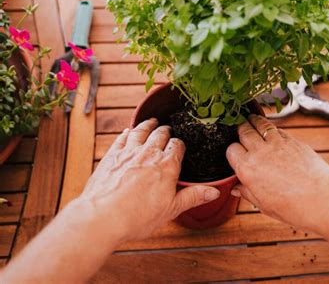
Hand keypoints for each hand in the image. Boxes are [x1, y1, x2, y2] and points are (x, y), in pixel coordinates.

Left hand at [77, 118, 220, 240]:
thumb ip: (193, 196)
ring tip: (152, 122)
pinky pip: (121, 138)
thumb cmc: (137, 217)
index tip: (180, 145)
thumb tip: (214, 191)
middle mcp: (149, 153)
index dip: (180, 144)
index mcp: (167, 165)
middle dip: (165, 131)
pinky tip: (128, 131)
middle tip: (168, 129)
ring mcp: (128, 152)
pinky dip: (127, 132)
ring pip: (141, 131)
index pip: (178, 146)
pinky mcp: (111, 155)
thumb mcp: (171, 209)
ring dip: (148, 125)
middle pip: (160, 134)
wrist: (102, 217)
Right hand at [226, 115, 328, 229]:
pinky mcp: (293, 140)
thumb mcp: (263, 204)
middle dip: (241, 130)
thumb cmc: (293, 206)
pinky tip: (272, 131)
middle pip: (244, 131)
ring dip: (254, 121)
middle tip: (241, 130)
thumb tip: (237, 189)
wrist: (321, 198)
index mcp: (247, 169)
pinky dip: (272, 128)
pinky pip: (277, 129)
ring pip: (260, 124)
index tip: (237, 155)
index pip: (231, 150)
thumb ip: (247, 193)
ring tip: (252, 120)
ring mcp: (277, 143)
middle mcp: (259, 152)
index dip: (233, 152)